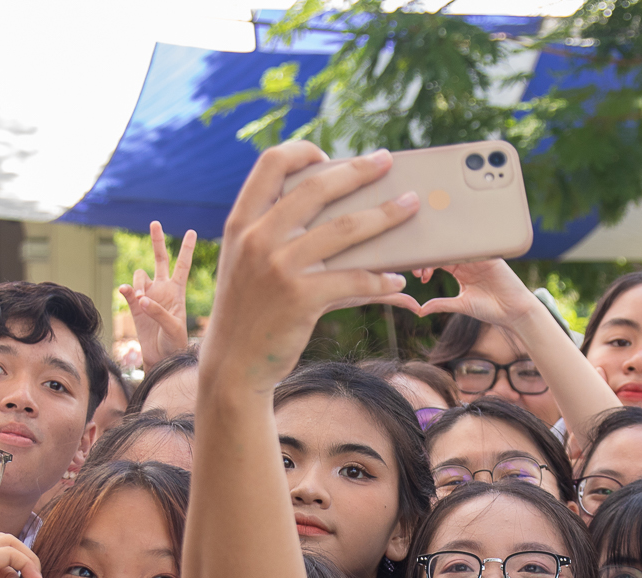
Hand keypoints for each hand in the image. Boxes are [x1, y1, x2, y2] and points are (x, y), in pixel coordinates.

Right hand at [118, 222, 196, 361]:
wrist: (161, 359)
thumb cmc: (174, 344)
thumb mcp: (174, 329)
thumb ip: (159, 312)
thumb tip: (141, 300)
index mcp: (177, 292)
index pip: (183, 265)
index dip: (186, 248)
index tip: (191, 231)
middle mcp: (162, 289)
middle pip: (160, 259)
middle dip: (157, 241)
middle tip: (155, 223)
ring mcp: (147, 296)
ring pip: (140, 275)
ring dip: (139, 283)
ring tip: (142, 301)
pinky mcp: (134, 306)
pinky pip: (127, 290)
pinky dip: (126, 289)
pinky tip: (127, 293)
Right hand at [203, 144, 415, 393]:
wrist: (232, 363)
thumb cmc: (250, 311)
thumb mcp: (251, 264)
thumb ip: (284, 236)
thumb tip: (342, 219)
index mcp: (242, 222)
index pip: (271, 163)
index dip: (304, 151)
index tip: (331, 157)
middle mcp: (257, 237)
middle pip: (317, 187)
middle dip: (358, 170)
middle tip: (386, 161)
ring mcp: (278, 266)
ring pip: (345, 229)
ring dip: (385, 215)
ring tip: (409, 205)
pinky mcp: (300, 298)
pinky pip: (353, 280)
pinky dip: (380, 279)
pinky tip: (397, 280)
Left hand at [403, 259, 542, 328]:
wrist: (513, 312)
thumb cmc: (490, 309)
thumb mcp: (461, 305)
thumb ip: (441, 304)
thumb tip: (419, 310)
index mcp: (460, 271)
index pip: (438, 261)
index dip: (425, 265)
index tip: (418, 276)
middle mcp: (468, 261)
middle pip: (444, 251)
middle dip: (429, 258)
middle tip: (420, 271)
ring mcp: (479, 257)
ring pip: (457, 246)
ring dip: (442, 252)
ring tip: (431, 264)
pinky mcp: (490, 256)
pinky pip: (474, 245)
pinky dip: (462, 245)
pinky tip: (450, 251)